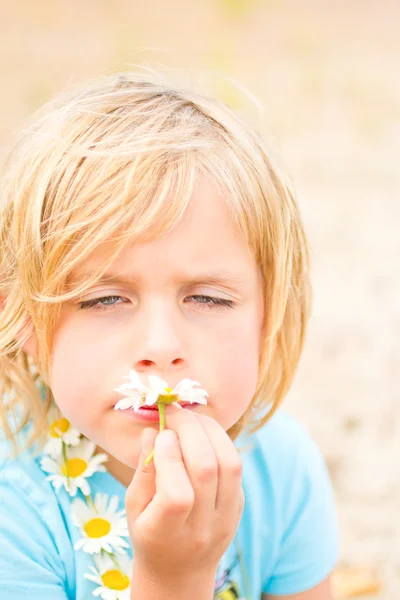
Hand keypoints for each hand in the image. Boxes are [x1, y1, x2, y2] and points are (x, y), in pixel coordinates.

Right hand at [125, 406, 243, 584]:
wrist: (180, 571)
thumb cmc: (149, 534)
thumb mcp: (134, 507)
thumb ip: (143, 470)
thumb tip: (151, 431)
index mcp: (167, 534)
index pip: (177, 494)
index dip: (169, 456)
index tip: (160, 433)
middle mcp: (202, 529)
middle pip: (207, 471)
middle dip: (191, 431)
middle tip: (175, 413)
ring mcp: (226, 518)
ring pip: (230, 464)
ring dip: (211, 431)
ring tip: (192, 418)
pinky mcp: (239, 506)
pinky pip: (236, 467)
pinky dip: (221, 442)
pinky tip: (205, 433)